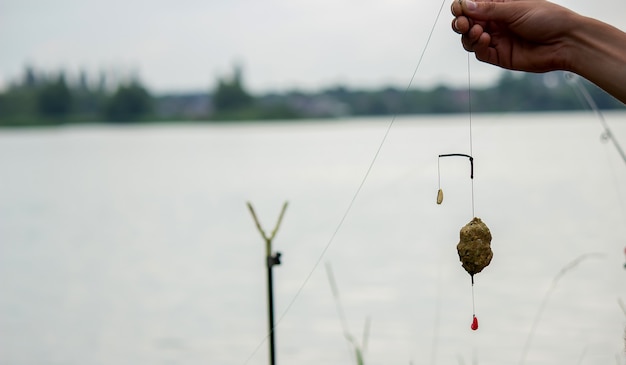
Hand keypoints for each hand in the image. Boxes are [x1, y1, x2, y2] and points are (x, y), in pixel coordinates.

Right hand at [450, 0, 577, 72]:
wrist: (566, 42)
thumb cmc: (548, 18)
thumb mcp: (516, 9)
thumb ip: (489, 9)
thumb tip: (465, 5)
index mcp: (500, 7)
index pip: (473, 6)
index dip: (462, 7)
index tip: (458, 9)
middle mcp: (496, 23)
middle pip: (468, 23)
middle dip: (461, 22)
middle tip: (462, 23)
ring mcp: (497, 40)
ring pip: (470, 39)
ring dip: (469, 35)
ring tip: (478, 32)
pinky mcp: (500, 56)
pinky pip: (481, 53)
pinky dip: (478, 46)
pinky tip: (486, 39)